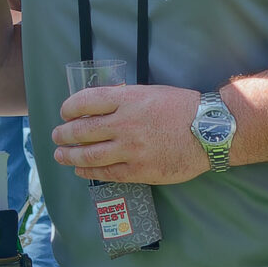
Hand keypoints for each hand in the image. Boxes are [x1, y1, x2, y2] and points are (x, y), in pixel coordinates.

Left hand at [55, 84, 207, 186]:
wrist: (210, 131)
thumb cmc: (182, 108)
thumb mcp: (150, 93)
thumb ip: (124, 99)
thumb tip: (99, 107)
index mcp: (126, 100)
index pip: (84, 101)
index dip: (69, 108)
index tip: (64, 112)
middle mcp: (124, 124)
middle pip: (81, 130)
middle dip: (64, 134)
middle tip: (57, 135)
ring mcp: (131, 149)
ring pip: (89, 155)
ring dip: (70, 155)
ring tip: (61, 155)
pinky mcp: (140, 171)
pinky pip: (107, 173)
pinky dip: (89, 172)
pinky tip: (81, 170)